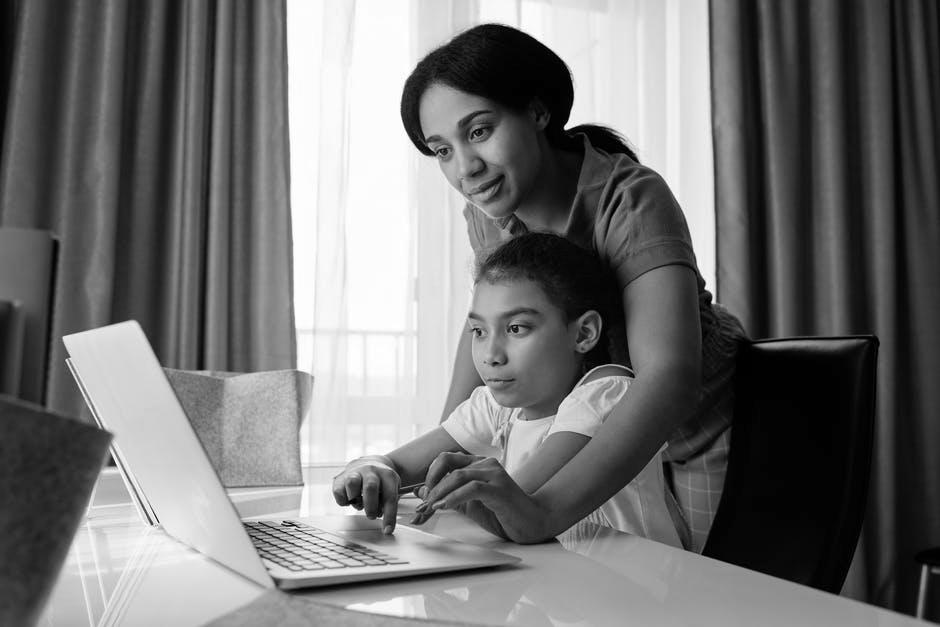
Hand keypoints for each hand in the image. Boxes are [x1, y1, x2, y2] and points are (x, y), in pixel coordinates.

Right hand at [331, 457, 399, 533]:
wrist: (368, 463)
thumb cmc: (381, 482)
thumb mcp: (391, 488)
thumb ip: (388, 504)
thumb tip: (386, 525)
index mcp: (387, 475)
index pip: (389, 497)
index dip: (389, 516)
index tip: (388, 530)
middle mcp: (371, 471)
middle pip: (370, 487)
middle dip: (371, 507)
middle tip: (372, 515)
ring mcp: (355, 473)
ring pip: (352, 484)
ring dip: (356, 500)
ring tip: (360, 503)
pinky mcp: (340, 478)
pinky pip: (339, 492)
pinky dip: (344, 501)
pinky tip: (350, 500)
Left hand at [412, 452, 550, 542]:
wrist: (531, 523)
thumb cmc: (502, 513)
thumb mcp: (468, 504)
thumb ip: (447, 495)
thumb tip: (421, 491)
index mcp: (478, 464)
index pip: (446, 458)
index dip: (430, 475)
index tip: (423, 495)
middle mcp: (486, 463)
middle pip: (447, 462)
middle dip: (430, 483)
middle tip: (423, 504)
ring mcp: (494, 474)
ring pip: (457, 475)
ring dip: (439, 493)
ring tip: (431, 508)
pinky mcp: (499, 489)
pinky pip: (472, 488)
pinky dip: (453, 498)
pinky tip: (445, 507)